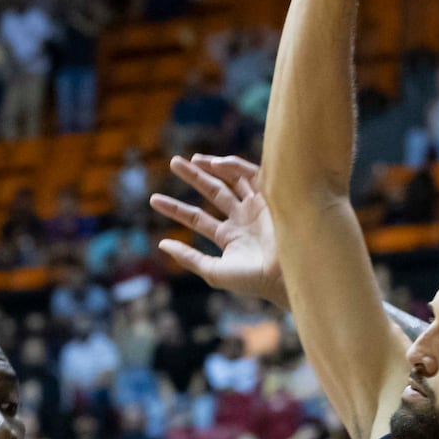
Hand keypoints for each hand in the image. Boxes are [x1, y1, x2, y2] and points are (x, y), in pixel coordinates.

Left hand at [153, 155, 286, 306]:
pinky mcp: (270, 197)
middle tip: (174, 162)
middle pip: (213, 191)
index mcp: (229, 236)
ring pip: (231, 179)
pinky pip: (250, 174)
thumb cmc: (251, 279)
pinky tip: (215, 164)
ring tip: (191, 159)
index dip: (175, 208)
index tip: (153, 200)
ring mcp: (256, 206)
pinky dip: (234, 167)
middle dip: (194, 176)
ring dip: (211, 166)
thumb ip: (188, 257)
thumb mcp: (214, 270)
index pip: (196, 217)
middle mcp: (242, 218)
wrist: (284, 275)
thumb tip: (162, 243)